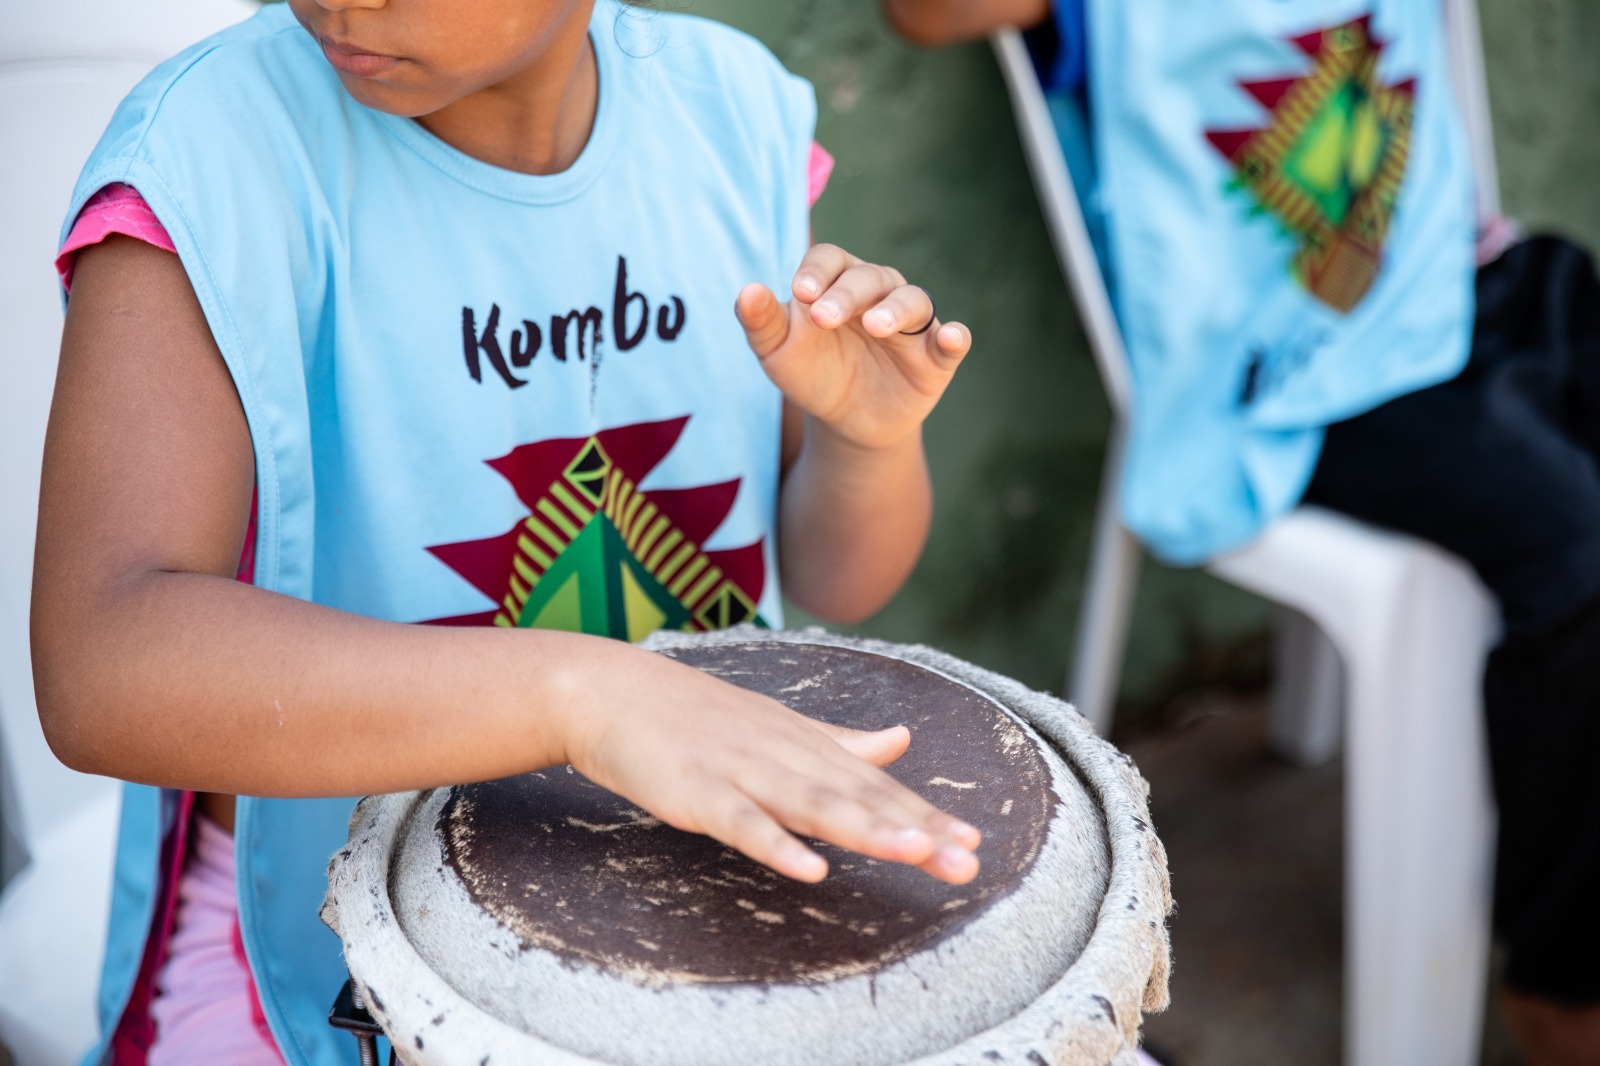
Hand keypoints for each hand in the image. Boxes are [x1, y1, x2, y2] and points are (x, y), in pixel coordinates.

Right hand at [561, 643, 981, 884]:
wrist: (610, 690)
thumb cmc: (695, 715)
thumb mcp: (777, 725)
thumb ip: (841, 741)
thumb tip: (903, 740)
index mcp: (805, 745)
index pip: (876, 787)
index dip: (925, 814)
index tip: (974, 843)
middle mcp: (783, 755)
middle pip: (856, 798)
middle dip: (914, 828)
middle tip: (967, 858)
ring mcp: (740, 772)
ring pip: (811, 805)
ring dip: (864, 828)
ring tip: (914, 850)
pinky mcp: (696, 793)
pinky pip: (741, 823)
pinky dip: (775, 844)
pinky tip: (810, 868)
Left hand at [736, 244, 970, 451]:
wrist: (846, 422)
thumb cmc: (811, 373)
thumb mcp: (779, 352)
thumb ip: (762, 322)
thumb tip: (746, 291)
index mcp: (837, 281)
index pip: (830, 259)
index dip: (817, 272)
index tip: (801, 294)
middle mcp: (878, 292)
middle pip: (868, 278)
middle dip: (846, 295)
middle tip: (824, 318)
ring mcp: (909, 323)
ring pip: (911, 300)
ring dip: (895, 310)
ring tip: (876, 327)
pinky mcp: (935, 356)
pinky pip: (949, 342)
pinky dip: (953, 338)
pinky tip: (952, 338)